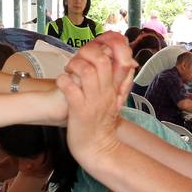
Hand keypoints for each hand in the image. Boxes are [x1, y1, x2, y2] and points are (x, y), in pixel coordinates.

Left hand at [59, 41, 133, 164]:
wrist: (97, 148)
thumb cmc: (101, 122)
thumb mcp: (115, 99)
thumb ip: (120, 80)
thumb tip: (129, 61)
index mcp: (115, 87)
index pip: (123, 58)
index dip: (113, 44)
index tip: (100, 43)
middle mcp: (106, 92)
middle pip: (102, 60)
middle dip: (87, 52)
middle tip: (78, 58)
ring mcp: (93, 101)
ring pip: (87, 72)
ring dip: (74, 66)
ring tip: (69, 70)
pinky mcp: (79, 110)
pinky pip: (71, 89)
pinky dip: (64, 81)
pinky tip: (62, 82)